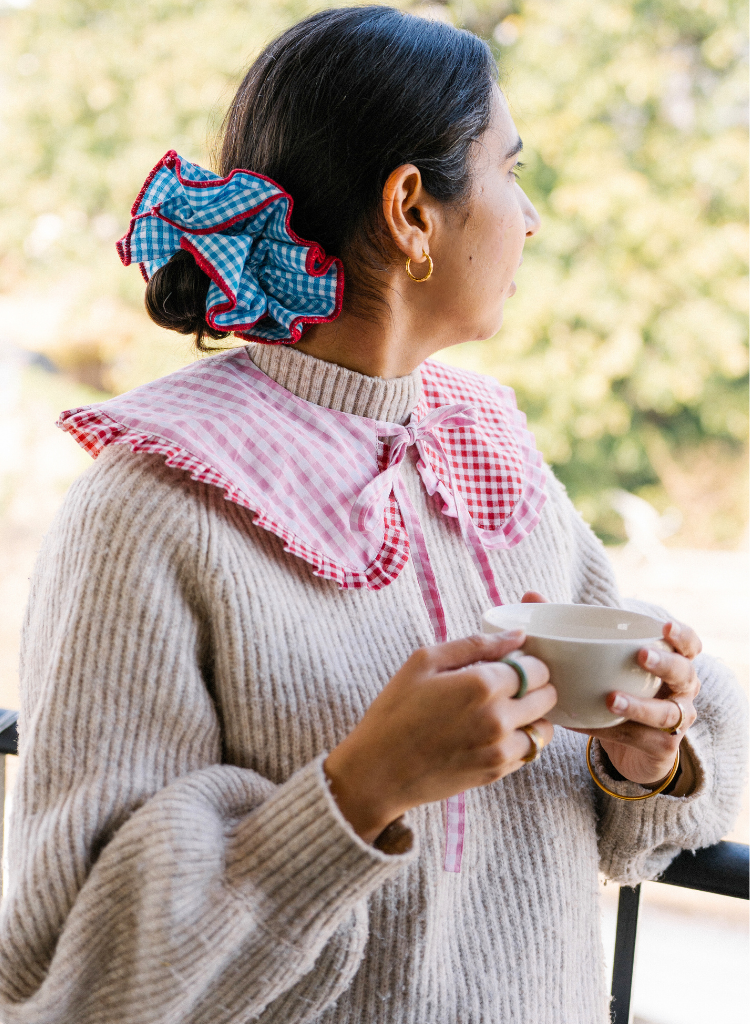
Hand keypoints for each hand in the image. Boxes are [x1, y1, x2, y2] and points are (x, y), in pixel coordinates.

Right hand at [324, 631, 555, 842]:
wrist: (379, 772)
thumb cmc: (395, 710)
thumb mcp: (424, 662)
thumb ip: (475, 644)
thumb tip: (517, 635)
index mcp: (482, 684)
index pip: (536, 666)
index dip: (527, 661)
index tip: (511, 662)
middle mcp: (498, 718)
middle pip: (548, 694)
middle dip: (536, 685)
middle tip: (509, 684)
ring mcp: (500, 749)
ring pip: (545, 727)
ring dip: (533, 715)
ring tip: (504, 710)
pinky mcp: (497, 772)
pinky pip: (531, 751)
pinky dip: (522, 738)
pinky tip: (493, 732)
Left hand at [519, 592, 700, 787]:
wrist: (629, 747)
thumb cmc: (616, 688)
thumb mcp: (597, 658)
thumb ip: (565, 626)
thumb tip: (530, 595)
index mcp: (671, 662)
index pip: (690, 645)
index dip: (683, 635)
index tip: (665, 626)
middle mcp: (681, 689)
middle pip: (684, 674)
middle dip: (665, 663)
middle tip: (640, 655)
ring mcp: (676, 721)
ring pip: (667, 712)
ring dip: (639, 705)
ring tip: (611, 698)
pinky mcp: (662, 747)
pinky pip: (641, 738)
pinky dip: (614, 731)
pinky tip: (587, 724)